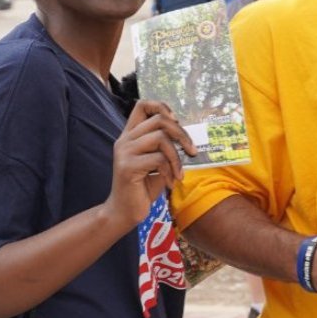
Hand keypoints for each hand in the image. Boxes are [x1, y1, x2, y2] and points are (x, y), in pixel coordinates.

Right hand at [104, 99, 195, 225]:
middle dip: (182, 134)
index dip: (162, 106)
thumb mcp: (157, 163)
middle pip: (159, 120)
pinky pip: (158, 159)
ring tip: (180, 173)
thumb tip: (189, 138)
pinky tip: (171, 182)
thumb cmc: (143, 187)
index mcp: (130, 135)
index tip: (177, 120)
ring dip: (177, 157)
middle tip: (192, 151)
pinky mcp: (127, 167)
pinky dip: (170, 171)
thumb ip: (166, 147)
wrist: (124, 212)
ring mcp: (124, 152)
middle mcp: (125, 140)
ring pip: (160, 138)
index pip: (142, 105)